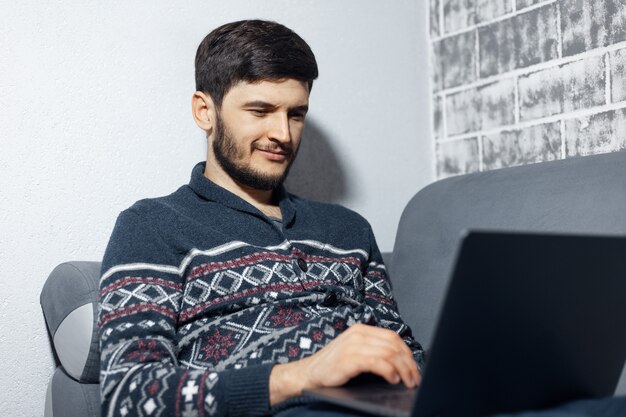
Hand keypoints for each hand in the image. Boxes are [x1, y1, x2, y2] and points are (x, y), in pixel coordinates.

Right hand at [269, 323, 420, 404]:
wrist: (308, 374)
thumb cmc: (332, 366)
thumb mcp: (354, 351)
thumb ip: (372, 349)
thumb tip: (399, 361)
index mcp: (361, 330)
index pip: (393, 337)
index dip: (407, 353)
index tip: (414, 367)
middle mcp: (358, 334)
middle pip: (393, 345)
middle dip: (408, 363)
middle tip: (414, 378)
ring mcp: (353, 346)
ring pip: (388, 353)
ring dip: (402, 369)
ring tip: (406, 381)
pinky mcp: (349, 359)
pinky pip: (377, 362)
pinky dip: (389, 371)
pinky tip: (393, 379)